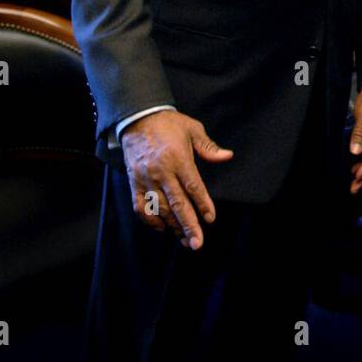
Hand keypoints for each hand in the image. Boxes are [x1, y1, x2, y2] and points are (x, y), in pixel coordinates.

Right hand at [121, 110, 233, 249]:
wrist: (137, 118)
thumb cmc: (169, 124)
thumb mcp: (193, 129)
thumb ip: (209, 147)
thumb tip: (228, 156)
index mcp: (178, 159)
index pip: (193, 187)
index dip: (202, 205)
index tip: (210, 219)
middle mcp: (161, 171)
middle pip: (177, 204)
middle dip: (188, 226)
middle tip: (197, 243)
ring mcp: (146, 179)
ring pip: (160, 209)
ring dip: (173, 226)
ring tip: (185, 240)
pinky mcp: (134, 183)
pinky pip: (141, 207)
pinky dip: (151, 220)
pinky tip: (162, 227)